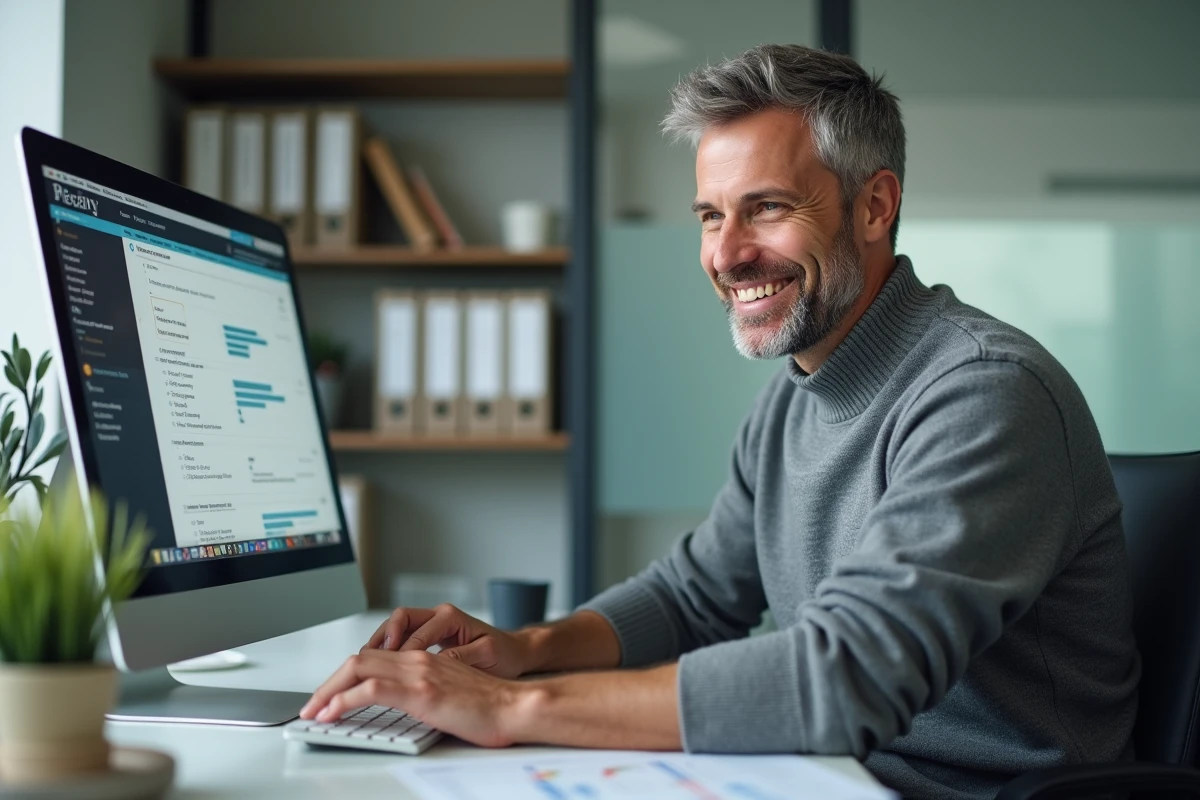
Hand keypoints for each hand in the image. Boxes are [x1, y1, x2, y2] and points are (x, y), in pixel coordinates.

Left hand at [299, 649, 530, 747]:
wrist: (517, 706)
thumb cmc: (491, 707)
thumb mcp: (450, 694)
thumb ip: (425, 692)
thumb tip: (402, 708)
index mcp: (424, 660)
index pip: (372, 657)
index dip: (344, 675)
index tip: (329, 695)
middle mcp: (417, 660)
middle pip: (358, 659)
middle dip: (328, 682)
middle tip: (312, 706)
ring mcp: (419, 673)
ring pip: (358, 668)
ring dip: (328, 691)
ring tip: (313, 712)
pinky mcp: (421, 692)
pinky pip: (369, 689)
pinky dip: (342, 701)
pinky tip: (331, 714)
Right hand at [364, 604, 535, 678]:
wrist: (516, 653)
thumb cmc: (505, 654)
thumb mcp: (487, 655)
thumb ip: (461, 656)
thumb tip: (437, 662)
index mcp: (451, 617)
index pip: (417, 631)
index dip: (400, 651)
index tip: (392, 669)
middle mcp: (439, 616)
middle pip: (398, 620)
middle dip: (380, 640)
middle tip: (365, 662)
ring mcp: (433, 625)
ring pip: (396, 627)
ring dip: (380, 644)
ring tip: (365, 664)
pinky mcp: (430, 638)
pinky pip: (402, 638)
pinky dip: (389, 650)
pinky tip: (380, 667)